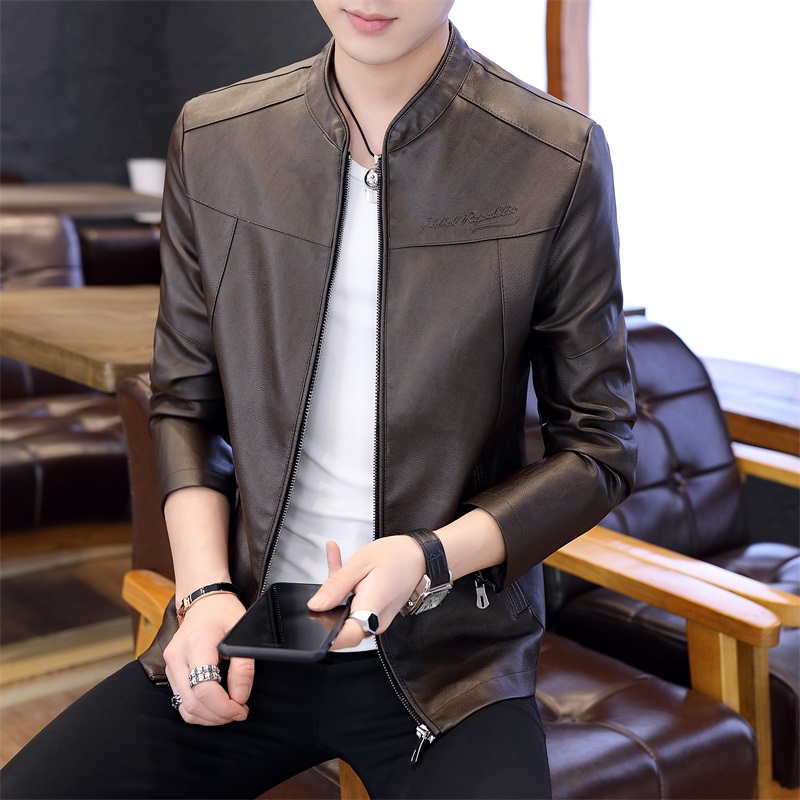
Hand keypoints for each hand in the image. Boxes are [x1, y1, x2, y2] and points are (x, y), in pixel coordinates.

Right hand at [164, 593, 253, 725]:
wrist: (205, 601)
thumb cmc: (224, 613)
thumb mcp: (241, 633)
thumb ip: (243, 667)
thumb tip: (239, 697)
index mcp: (196, 645)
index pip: (204, 689)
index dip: (224, 707)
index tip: (241, 708)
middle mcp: (177, 658)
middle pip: (192, 703)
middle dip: (218, 715)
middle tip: (239, 712)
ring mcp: (170, 665)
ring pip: (184, 707)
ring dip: (208, 717)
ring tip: (230, 711)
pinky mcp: (171, 671)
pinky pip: (182, 700)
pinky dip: (199, 709)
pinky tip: (216, 705)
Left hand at [307, 537, 425, 648]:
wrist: (421, 556)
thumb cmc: (397, 557)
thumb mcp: (361, 564)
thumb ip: (336, 585)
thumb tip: (316, 605)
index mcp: (371, 610)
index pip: (345, 637)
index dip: (325, 634)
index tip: (313, 620)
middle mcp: (374, 621)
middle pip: (339, 625)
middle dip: (326, 602)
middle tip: (329, 576)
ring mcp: (374, 619)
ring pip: (343, 611)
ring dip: (336, 589)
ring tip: (336, 559)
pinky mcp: (374, 613)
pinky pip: (353, 605)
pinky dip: (344, 588)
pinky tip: (339, 562)